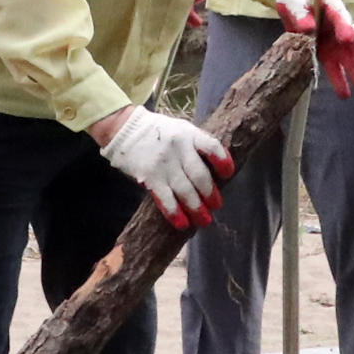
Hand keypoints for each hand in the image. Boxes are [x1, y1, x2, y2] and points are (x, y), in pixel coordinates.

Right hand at [95, 105, 234, 228]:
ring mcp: (164, 164)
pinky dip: (175, 212)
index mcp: (189, 134)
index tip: (228, 173)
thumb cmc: (158, 132)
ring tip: (205, 221)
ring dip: (196, 208)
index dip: (222, 161)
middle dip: (210, 193)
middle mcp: (179, 149)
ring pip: (185, 190)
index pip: (211, 146)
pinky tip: (182, 224)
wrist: (125, 130)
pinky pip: (166, 198)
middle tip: (217, 205)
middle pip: (199, 175)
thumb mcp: (180, 130)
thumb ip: (196, 145)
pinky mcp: (150, 177)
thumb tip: (215, 170)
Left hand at [273, 0, 353, 96]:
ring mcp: (335, 40)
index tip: (345, 38)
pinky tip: (344, 93)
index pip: (340, 16)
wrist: (293, 5)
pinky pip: (335, 67)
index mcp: (332, 8)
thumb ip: (300, 13)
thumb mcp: (293, 2)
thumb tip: (308, 27)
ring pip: (348, 56)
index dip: (344, 27)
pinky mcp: (327, 53)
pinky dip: (340, 80)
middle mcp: (338, 25)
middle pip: (353, 38)